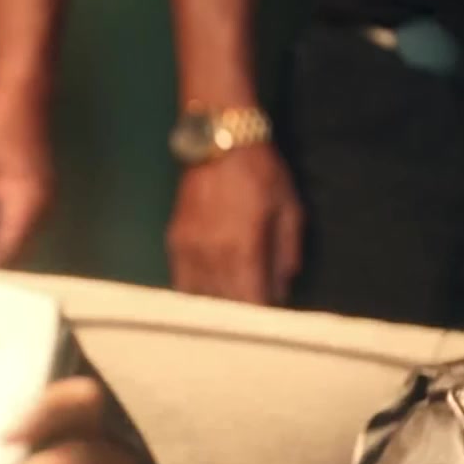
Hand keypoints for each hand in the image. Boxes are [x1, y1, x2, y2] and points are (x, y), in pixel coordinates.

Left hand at [0, 87, 54, 267]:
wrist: (23, 95)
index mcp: (28, 205)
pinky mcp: (40, 191)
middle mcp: (43, 208)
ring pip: (26, 238)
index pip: (9, 251)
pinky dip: (10, 237)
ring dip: (5, 253)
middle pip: (22, 250)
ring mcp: (45, 199)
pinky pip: (27, 225)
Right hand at [166, 144, 303, 304]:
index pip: (250, 305)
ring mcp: (188, 250)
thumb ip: (287, 253)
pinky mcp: (174, 242)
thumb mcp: (289, 209)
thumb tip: (282, 288)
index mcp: (243, 251)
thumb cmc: (259, 172)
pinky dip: (196, 292)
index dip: (260, 319)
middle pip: (223, 307)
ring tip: (231, 311)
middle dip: (240, 317)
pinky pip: (182, 281)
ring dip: (216, 307)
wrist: (217, 141)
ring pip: (199, 298)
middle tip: (253, 318)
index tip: (271, 322)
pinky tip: (208, 293)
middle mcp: (211, 257)